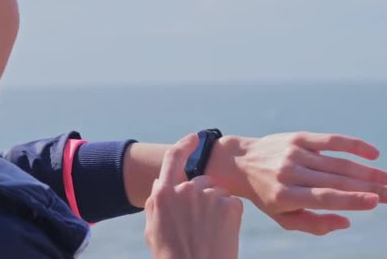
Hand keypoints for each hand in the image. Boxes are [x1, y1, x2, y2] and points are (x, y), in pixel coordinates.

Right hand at [145, 134, 243, 258]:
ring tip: (209, 233)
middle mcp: (186, 189)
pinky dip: (230, 216)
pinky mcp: (230, 205)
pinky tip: (221, 234)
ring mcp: (209, 196)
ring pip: (218, 193)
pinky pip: (232, 203)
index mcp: (164, 194)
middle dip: (202, 196)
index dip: (184, 145)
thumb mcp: (153, 230)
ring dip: (216, 207)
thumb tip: (161, 181)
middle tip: (200, 225)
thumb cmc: (172, 256)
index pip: (173, 158)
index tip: (193, 139)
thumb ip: (156, 202)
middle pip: (200, 181)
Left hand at [218, 132, 386, 234]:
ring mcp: (296, 153)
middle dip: (370, 187)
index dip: (351, 200)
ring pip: (339, 163)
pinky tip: (374, 153)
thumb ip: (314, 224)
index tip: (376, 202)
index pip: (324, 198)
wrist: (239, 162)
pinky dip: (354, 145)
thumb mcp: (283, 217)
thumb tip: (347, 220)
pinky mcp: (299, 138)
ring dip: (369, 172)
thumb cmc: (266, 195)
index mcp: (286, 195)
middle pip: (337, 180)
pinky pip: (331, 140)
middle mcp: (291, 172)